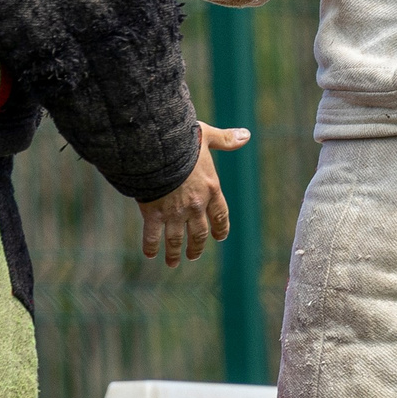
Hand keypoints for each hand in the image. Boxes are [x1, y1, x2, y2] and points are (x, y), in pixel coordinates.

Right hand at [141, 123, 251, 265]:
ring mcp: (174, 212)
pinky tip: (149, 254)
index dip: (220, 228)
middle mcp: (195, 205)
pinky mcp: (153, 213)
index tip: (219, 237)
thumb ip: (225, 140)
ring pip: (176, 239)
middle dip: (196, 246)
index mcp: (210, 188)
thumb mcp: (207, 137)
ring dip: (175, 252)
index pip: (220, 214)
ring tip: (173, 262)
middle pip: (199, 232)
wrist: (157, 149)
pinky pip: (152, 235)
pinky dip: (151, 246)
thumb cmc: (182, 141)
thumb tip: (246, 135)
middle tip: (193, 255)